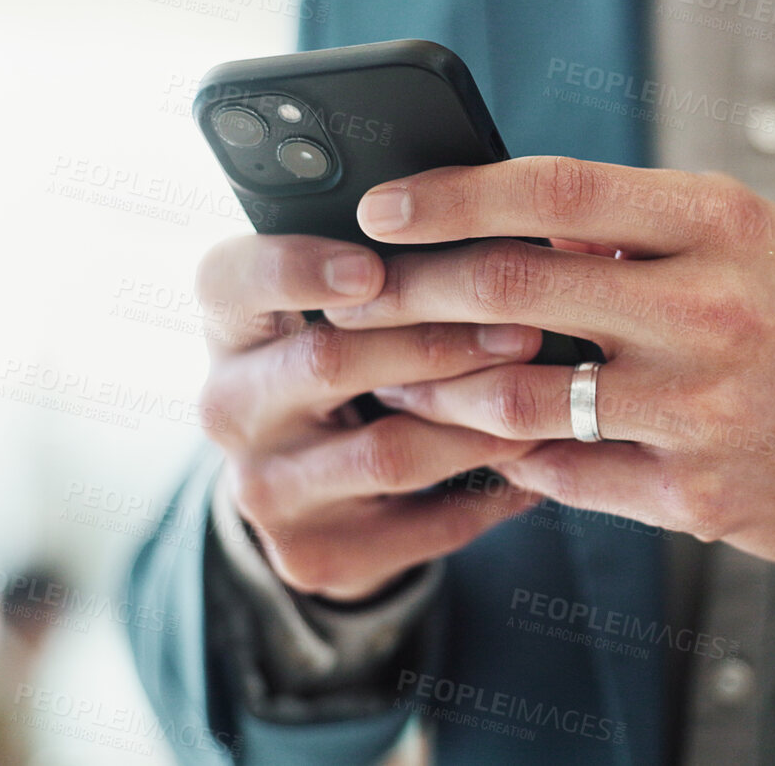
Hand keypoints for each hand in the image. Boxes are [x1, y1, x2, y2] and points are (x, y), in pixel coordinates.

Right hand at [194, 233, 547, 600]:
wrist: (324, 497)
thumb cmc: (357, 365)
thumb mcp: (344, 311)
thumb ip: (387, 269)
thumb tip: (490, 220)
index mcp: (230, 325)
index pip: (231, 279)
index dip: (296, 269)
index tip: (372, 264)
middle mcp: (229, 406)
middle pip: (329, 363)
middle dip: (437, 340)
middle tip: (524, 327)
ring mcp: (266, 489)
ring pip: (388, 451)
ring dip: (478, 423)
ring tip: (545, 399)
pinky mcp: (311, 554)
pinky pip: (419, 524)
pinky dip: (488, 495)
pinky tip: (539, 467)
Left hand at [331, 156, 774, 563]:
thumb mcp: (752, 236)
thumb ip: (641, 226)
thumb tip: (509, 220)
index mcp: (719, 223)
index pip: (553, 193)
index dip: (450, 197)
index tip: (380, 206)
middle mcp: (707, 309)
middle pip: (512, 290)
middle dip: (409, 292)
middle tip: (352, 298)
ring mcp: (701, 408)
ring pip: (517, 400)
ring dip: (438, 392)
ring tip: (396, 381)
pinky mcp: (697, 493)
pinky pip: (565, 474)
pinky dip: (513, 457)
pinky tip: (488, 442)